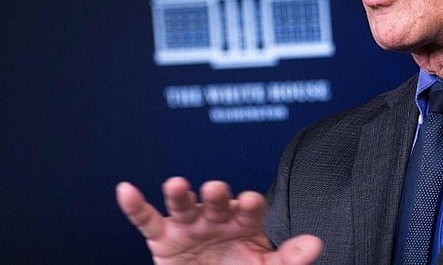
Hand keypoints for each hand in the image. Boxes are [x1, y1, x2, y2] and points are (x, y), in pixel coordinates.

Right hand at [116, 177, 322, 263]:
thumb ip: (290, 258)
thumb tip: (316, 244)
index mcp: (245, 222)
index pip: (250, 209)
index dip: (249, 204)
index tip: (250, 201)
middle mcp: (217, 216)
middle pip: (216, 201)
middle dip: (216, 195)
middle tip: (216, 190)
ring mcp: (189, 224)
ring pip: (182, 204)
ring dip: (179, 194)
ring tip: (176, 185)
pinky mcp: (163, 238)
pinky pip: (147, 219)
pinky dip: (135, 205)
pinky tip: (126, 190)